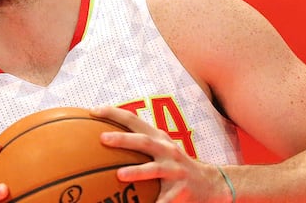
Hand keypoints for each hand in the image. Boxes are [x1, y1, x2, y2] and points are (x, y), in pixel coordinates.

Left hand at [91, 106, 229, 202]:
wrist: (211, 183)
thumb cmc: (176, 164)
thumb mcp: (162, 147)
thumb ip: (140, 140)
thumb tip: (106, 134)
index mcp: (159, 138)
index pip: (134, 120)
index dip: (115, 113)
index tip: (94, 110)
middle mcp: (167, 151)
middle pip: (144, 141)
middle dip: (123, 139)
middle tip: (102, 138)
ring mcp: (175, 170)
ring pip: (154, 170)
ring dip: (137, 171)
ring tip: (119, 175)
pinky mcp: (181, 191)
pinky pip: (164, 200)